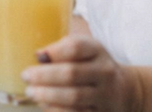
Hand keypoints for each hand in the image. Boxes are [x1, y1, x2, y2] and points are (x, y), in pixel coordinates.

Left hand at [22, 35, 143, 111]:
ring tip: (31, 92)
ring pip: (74, 97)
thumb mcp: (85, 51)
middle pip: (71, 73)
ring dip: (48, 95)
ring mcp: (106, 96)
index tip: (36, 55)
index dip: (54, 51)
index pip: (76, 47)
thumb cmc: (92, 66)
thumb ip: (63, 49)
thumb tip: (38, 55)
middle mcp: (104, 73)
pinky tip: (45, 105)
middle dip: (44, 76)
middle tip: (25, 76)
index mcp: (97, 51)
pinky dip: (58, 110)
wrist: (125, 92)